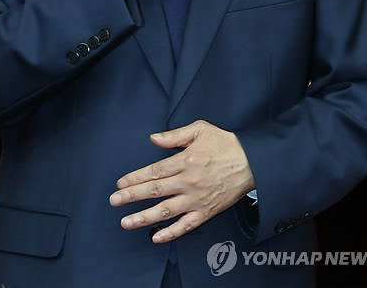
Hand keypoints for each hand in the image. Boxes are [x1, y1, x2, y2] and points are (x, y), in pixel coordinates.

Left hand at [109, 120, 254, 242]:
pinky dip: (171, 233)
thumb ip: (174, 136)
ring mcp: (197, 199)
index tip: (120, 183)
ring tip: (126, 222)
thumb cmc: (224, 143)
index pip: (154, 171)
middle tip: (114, 201)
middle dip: (132, 197)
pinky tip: (156, 237)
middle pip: (155, 191)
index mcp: (185, 161)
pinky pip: (186, 226)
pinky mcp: (206, 212)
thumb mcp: (199, 129)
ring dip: (144, 218)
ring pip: (166, 211)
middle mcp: (188, 182)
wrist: (251, 162)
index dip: (135, 178)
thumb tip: (153, 139)